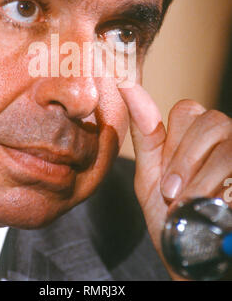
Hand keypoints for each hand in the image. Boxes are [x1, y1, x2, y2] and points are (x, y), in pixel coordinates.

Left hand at [119, 84, 231, 279]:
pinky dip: (225, 191)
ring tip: (191, 209)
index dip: (175, 144)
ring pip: (229, 145)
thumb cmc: (169, 217)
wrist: (191, 261)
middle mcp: (223, 138)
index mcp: (194, 135)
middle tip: (173, 197)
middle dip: (188, 162)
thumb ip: (144, 135)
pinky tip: (219, 208)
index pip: (188, 110)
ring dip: (204, 181)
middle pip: (212, 121)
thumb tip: (127, 86)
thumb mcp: (150, 178)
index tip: (164, 183)